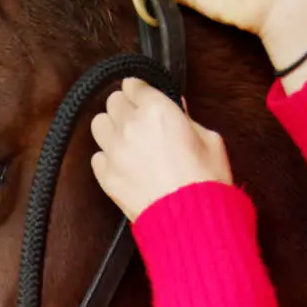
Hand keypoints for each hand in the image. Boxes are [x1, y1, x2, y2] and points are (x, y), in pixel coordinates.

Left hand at [90, 78, 232, 221]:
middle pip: (113, 101)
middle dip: (125, 107)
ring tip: (126, 140)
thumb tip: (177, 109)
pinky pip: (96, 156)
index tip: (142, 95)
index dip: (139, 90)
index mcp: (157, 110)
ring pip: (98, 124)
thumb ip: (188, 120)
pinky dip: (106, 157)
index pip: (134, 85)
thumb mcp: (210, 141)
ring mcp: (114, 151)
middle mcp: (130, 126)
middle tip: (137, 119)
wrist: (191, 222)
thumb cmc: (206, 182)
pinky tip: (123, 164)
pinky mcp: (105, 176)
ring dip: (111, 128)